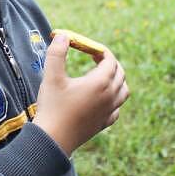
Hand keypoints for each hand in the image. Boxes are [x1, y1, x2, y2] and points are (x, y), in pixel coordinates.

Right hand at [32, 32, 129, 154]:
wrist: (53, 140)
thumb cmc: (52, 107)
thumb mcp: (51, 76)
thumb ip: (57, 53)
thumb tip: (63, 36)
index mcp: (100, 82)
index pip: (110, 60)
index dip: (100, 51)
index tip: (88, 48)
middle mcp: (110, 96)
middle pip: (120, 73)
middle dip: (109, 62)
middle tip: (94, 58)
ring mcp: (109, 111)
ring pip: (123, 91)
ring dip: (116, 80)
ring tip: (102, 75)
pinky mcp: (104, 123)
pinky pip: (117, 108)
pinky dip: (114, 99)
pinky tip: (102, 99)